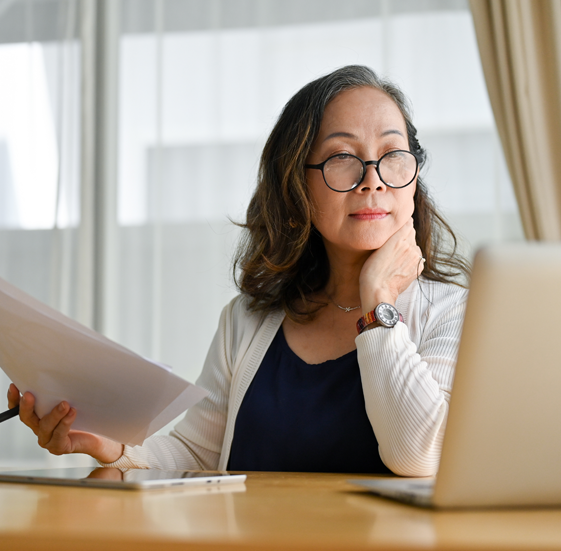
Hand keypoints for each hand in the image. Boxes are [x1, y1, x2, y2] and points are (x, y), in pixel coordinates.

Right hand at [7, 383, 123, 463]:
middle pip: (28, 418)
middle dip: (27, 406)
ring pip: (45, 426)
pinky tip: (72, 413)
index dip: (15, 399)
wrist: (96, 436)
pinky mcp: (59, 446)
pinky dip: (65, 423)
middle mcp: (40, 428)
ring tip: (65, 404)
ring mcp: (48, 439)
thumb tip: (60, 375)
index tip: (15, 386)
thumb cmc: (82, 417)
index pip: (20, 409)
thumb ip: (61, 393)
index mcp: (38, 417)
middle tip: (30, 394)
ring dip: (54, 414)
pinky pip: (59, 435)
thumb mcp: (70, 401)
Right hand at [359, 217, 423, 312]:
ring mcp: (416, 258)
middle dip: (403, 238)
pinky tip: (400, 265)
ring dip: (407, 249)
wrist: (378, 291)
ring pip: (414, 246)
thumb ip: (393, 234)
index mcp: (399, 238)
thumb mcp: (377, 247)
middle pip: (411, 234)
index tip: (392, 233)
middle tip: (390, 248)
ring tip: (394, 258)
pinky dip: (411, 259)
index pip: (407, 223)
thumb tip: (405, 223)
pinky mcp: (418, 268)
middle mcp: (410, 246)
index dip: (400, 227)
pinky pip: (417, 258)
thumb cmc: (372, 270)